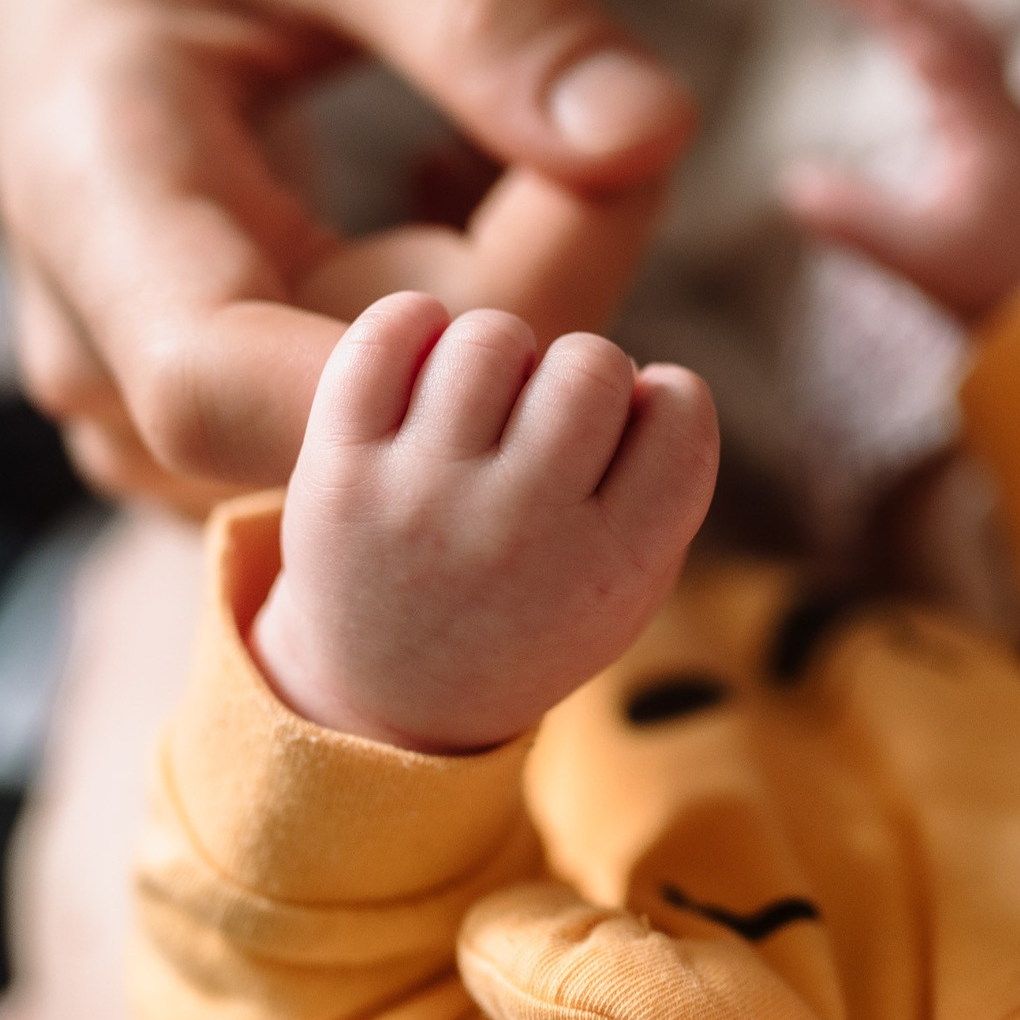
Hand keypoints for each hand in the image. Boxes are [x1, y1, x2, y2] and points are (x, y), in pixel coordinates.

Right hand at [0, 0, 697, 502]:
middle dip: (550, 260)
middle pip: (393, 418)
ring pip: (429, 446)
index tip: (580, 195)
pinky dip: (492, 339)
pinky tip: (452, 219)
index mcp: (95, 212)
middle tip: (584, 107)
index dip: (434, 361)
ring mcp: (173, 450)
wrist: (40, 23)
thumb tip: (653, 134)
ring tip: (485, 144)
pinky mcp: (243, 474)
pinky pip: (418, 451)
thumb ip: (475, 4)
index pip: (222, 388)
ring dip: (527, 292)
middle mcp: (114, 375)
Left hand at [251, 293, 718, 752]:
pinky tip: (428, 363)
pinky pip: (389, 334)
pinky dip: (415, 324)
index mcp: (609, 567)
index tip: (633, 429)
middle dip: (583, 371)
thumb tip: (647, 376)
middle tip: (551, 414)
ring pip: (491, 337)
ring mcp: (421, 499)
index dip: (667, 398)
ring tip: (487, 397)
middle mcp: (517, 532)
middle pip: (591, 364)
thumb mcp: (627, 592)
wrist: (389, 695)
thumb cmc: (531, 615)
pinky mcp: (337, 472)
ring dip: (500, 352)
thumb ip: (663, 490)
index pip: (681, 411)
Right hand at [783, 0, 1019, 323]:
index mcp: (984, 120)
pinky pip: (980, 63)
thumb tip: (792, 184)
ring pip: (975, 33)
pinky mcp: (1014, 150)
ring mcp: (1014, 126)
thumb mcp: (919, 259)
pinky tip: (938, 48)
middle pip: (953, 14)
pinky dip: (952, 30)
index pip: (920, 31)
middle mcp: (1005, 108)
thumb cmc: (1005, 290)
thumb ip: (857, 221)